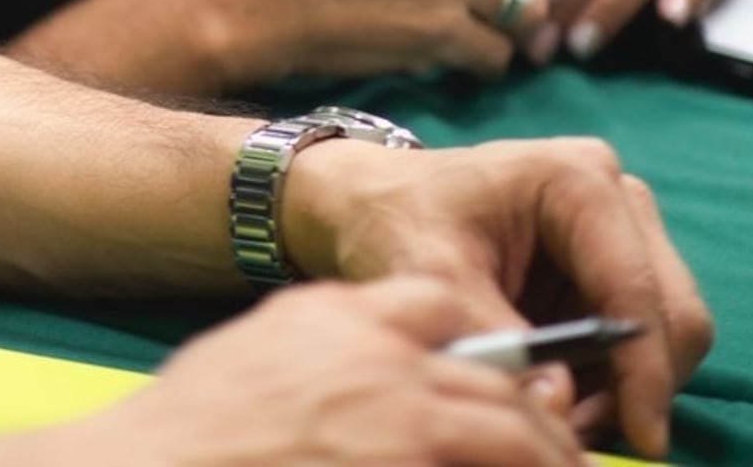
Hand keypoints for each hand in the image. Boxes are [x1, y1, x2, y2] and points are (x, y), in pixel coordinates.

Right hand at [60, 279, 580, 465]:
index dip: (481, 339)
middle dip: (536, 418)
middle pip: (496, 376)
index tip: (506, 373)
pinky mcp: (412, 465)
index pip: (438, 303)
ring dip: (548, 456)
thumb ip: (326, 347)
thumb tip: (377, 368)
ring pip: (512, 433)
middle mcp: (385, 363)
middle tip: (562, 450)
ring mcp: (405, 427)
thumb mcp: (259, 351)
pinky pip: (487, 464)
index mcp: (341, 317)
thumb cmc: (190, 425)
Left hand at [279, 136, 712, 461]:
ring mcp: (623, 230)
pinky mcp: (614, 264)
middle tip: (581, 437)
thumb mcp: (430, 273)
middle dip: (637, 386)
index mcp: (578, 180)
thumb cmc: (397, 220)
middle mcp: (617, 198)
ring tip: (563, 420)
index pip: (635, 288)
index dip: (644, 370)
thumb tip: (557, 403)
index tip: (641, 438)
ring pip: (666, 333)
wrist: (376, 202)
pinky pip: (640, 339)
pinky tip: (563, 397)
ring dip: (626, 389)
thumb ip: (495, 335)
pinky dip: (613, 380)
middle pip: (671, 314)